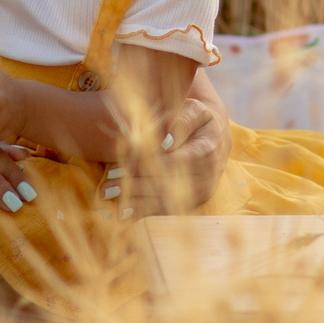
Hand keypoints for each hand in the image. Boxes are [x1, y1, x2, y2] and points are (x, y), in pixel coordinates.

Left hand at [114, 98, 229, 215]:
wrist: (216, 141)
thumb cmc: (198, 122)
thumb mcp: (194, 111)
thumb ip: (179, 120)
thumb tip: (162, 140)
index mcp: (205, 152)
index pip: (170, 162)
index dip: (143, 165)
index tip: (118, 166)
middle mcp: (205, 178)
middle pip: (164, 185)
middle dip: (134, 184)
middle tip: (107, 185)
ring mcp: (200, 194)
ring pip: (164, 201)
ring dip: (135, 200)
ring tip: (109, 194)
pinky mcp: (193, 204)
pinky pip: (167, 211)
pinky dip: (144, 211)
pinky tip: (124, 210)